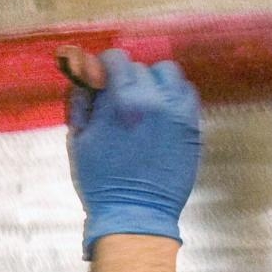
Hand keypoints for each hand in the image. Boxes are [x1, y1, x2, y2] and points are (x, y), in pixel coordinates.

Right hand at [59, 45, 201, 254]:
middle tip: (119, 99)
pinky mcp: (192, 125)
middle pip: (141, 67)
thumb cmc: (102, 181)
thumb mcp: (78, 139)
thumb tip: (84, 73)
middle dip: (126, 78)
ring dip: (154, 81)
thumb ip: (81, 101)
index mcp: (122, 101)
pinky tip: (162, 112)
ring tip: (144, 102)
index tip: (101, 78)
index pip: (117, 59)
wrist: (135, 213)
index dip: (105, 65)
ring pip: (168, 74)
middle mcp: (154, 99)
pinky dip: (173, 95)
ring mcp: (178, 111)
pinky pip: (186, 93)